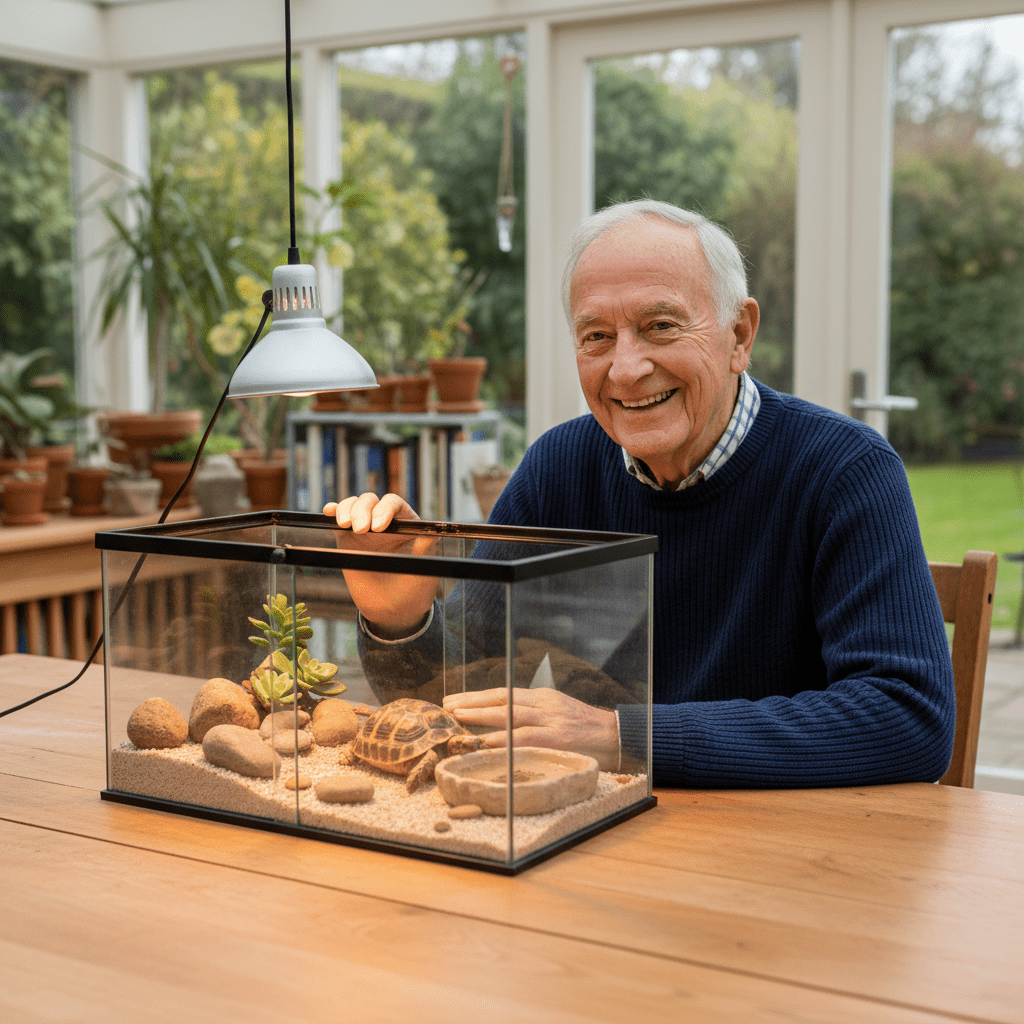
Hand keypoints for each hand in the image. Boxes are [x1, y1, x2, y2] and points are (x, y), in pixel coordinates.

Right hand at [324, 493, 438, 636]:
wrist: (392, 610)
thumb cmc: (413, 590)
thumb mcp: (423, 572)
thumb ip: (425, 551)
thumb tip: (431, 532)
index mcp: (407, 524)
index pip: (394, 504)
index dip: (385, 509)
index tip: (379, 527)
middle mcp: (386, 521)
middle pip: (371, 501)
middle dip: (362, 510)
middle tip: (361, 529)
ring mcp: (366, 529)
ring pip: (354, 505)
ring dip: (347, 509)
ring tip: (346, 526)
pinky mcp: (348, 539)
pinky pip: (339, 519)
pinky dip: (334, 511)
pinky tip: (329, 511)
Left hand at [443, 687, 619, 770]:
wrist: (619, 736)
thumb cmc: (587, 730)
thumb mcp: (559, 715)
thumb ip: (535, 717)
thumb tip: (504, 725)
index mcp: (543, 698)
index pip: (504, 693)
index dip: (477, 696)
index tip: (454, 700)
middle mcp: (545, 704)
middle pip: (502, 699)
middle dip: (472, 702)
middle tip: (446, 706)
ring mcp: (551, 720)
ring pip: (510, 714)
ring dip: (481, 716)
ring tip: (458, 718)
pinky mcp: (559, 738)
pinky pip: (526, 737)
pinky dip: (504, 739)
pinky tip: (486, 742)